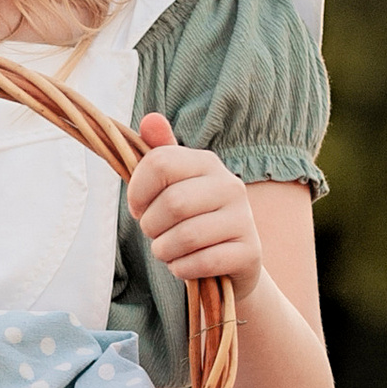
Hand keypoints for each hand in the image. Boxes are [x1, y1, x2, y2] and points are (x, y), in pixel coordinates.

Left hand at [123, 112, 263, 298]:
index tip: (138, 207)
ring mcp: (244, 219)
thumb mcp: (174, 185)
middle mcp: (230, 185)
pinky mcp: (249, 251)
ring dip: (164, 251)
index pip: (159, 163)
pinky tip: (185, 264)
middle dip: (151, 226)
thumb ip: (160, 154)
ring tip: (168, 250)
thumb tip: (150, 119)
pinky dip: (182, 268)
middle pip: (172, 203)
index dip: (137, 191)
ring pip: (185, 236)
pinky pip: (202, 262)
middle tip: (155, 233)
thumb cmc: (192, 218)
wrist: (230, 261)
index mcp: (207, 163)